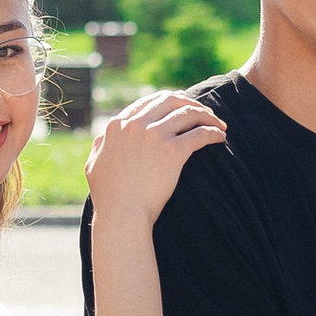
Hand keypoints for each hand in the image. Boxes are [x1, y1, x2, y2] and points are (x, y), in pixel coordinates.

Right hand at [85, 91, 227, 221]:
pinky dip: (213, 132)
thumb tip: (105, 135)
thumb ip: (101, 144)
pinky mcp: (172, 152)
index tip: (182, 105)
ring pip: (188, 113)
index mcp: (117, 125)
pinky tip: (221, 137)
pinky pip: (200, 134)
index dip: (169, 101)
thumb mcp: (94, 163)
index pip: (148, 102)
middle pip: (170, 100)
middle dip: (190, 102)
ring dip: (207, 115)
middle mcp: (135, 125)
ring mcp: (154, 136)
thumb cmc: (108, 195)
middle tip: (205, 112)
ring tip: (218, 124)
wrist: (122, 215)